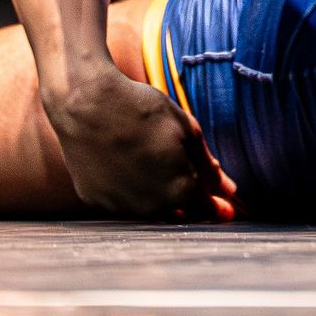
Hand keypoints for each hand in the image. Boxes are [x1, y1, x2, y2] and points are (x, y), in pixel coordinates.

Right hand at [46, 65, 236, 220]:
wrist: (86, 103)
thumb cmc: (142, 110)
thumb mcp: (187, 131)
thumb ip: (208, 167)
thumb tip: (228, 191)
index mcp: (179, 190)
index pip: (205, 209)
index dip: (218, 208)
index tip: (226, 206)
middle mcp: (150, 206)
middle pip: (177, 211)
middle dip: (189, 201)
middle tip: (192, 181)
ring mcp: (120, 206)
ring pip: (148, 208)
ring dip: (159, 196)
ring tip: (155, 163)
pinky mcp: (94, 198)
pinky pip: (121, 200)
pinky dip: (131, 190)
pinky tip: (128, 165)